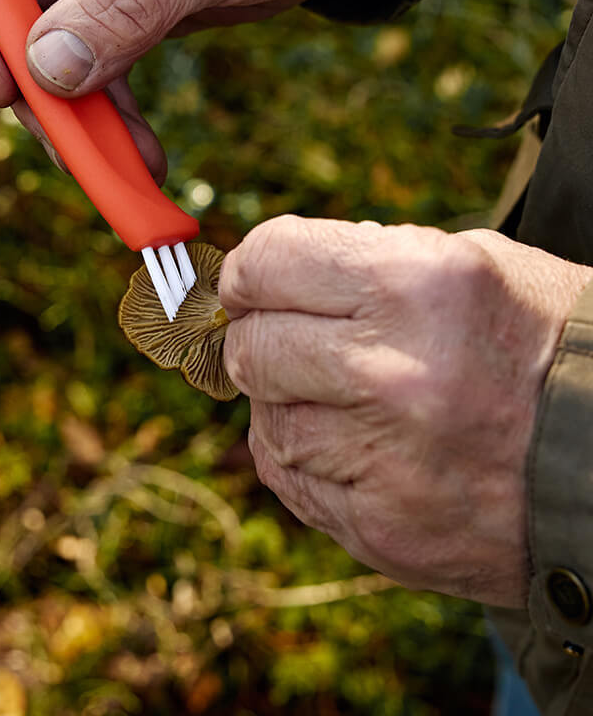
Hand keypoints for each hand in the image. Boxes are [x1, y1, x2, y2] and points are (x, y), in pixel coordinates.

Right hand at [0, 0, 382, 178]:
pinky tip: (141, 159)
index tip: (3, 86)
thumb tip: (47, 71)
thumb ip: (128, 4)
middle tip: (73, 152)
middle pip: (0, 8)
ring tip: (120, 174)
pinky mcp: (121, 0)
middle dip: (33, 87)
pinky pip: (96, 66)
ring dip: (76, 117)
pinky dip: (112, 116)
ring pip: (47, 50)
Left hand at [219, 216, 592, 606]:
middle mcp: (392, 372)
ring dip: (283, 399)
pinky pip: (289, 479)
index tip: (249, 282)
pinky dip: (301, 454)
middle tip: (286, 337)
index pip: (268, 262)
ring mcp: (385, 460)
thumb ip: (365, 261)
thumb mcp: (472, 266)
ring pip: (264, 419)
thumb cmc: (541, 345)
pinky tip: (344, 440)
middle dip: (258, 335)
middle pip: (252, 347)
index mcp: (415, 285)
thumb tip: (270, 274)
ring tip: (334, 393)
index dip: (248, 270)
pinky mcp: (381, 529)